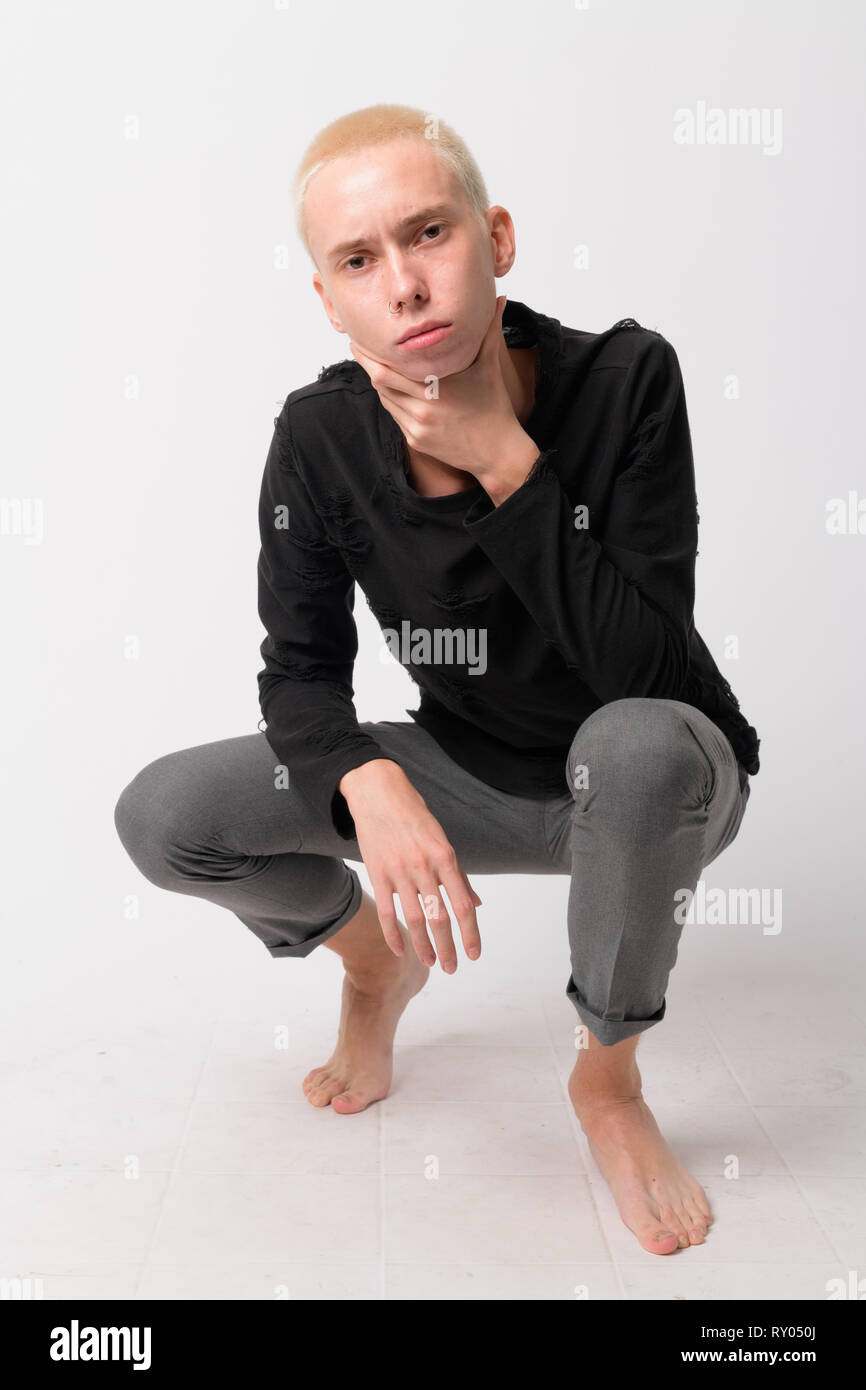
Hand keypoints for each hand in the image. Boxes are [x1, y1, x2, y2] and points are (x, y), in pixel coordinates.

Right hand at [340, 760, 482, 970]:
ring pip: (414, 918)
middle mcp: (424, 866)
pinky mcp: (377, 873)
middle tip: (453, 968)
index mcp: (445, 857)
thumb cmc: (416, 817)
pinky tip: (401, 950)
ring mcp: (399, 870)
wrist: (379, 793)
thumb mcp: (443, 841)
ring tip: (431, 963)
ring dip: (423, 945)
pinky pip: (387, 911)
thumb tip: (477, 904)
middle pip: (440, 917)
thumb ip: (459, 875)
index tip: (474, 954)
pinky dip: (393, 934)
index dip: (471, 932)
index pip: (463, 904)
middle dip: (448, 947)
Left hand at [348, 295, 533, 488]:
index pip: (388, 369)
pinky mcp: (416, 440)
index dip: (371, 353)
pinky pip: (394, 416)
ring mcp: (417, 426)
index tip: (363, 337)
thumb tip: (499, 298)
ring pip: (384, 399)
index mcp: (436, 386)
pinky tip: (391, 388)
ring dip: (378, 382)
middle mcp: (423, 407)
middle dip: (365, 362)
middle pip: (378, 382)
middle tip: (357, 345)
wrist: (497, 452)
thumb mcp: (489, 366)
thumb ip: (489, 331)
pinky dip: (390, 400)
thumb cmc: (494, 406)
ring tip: (374, 363)